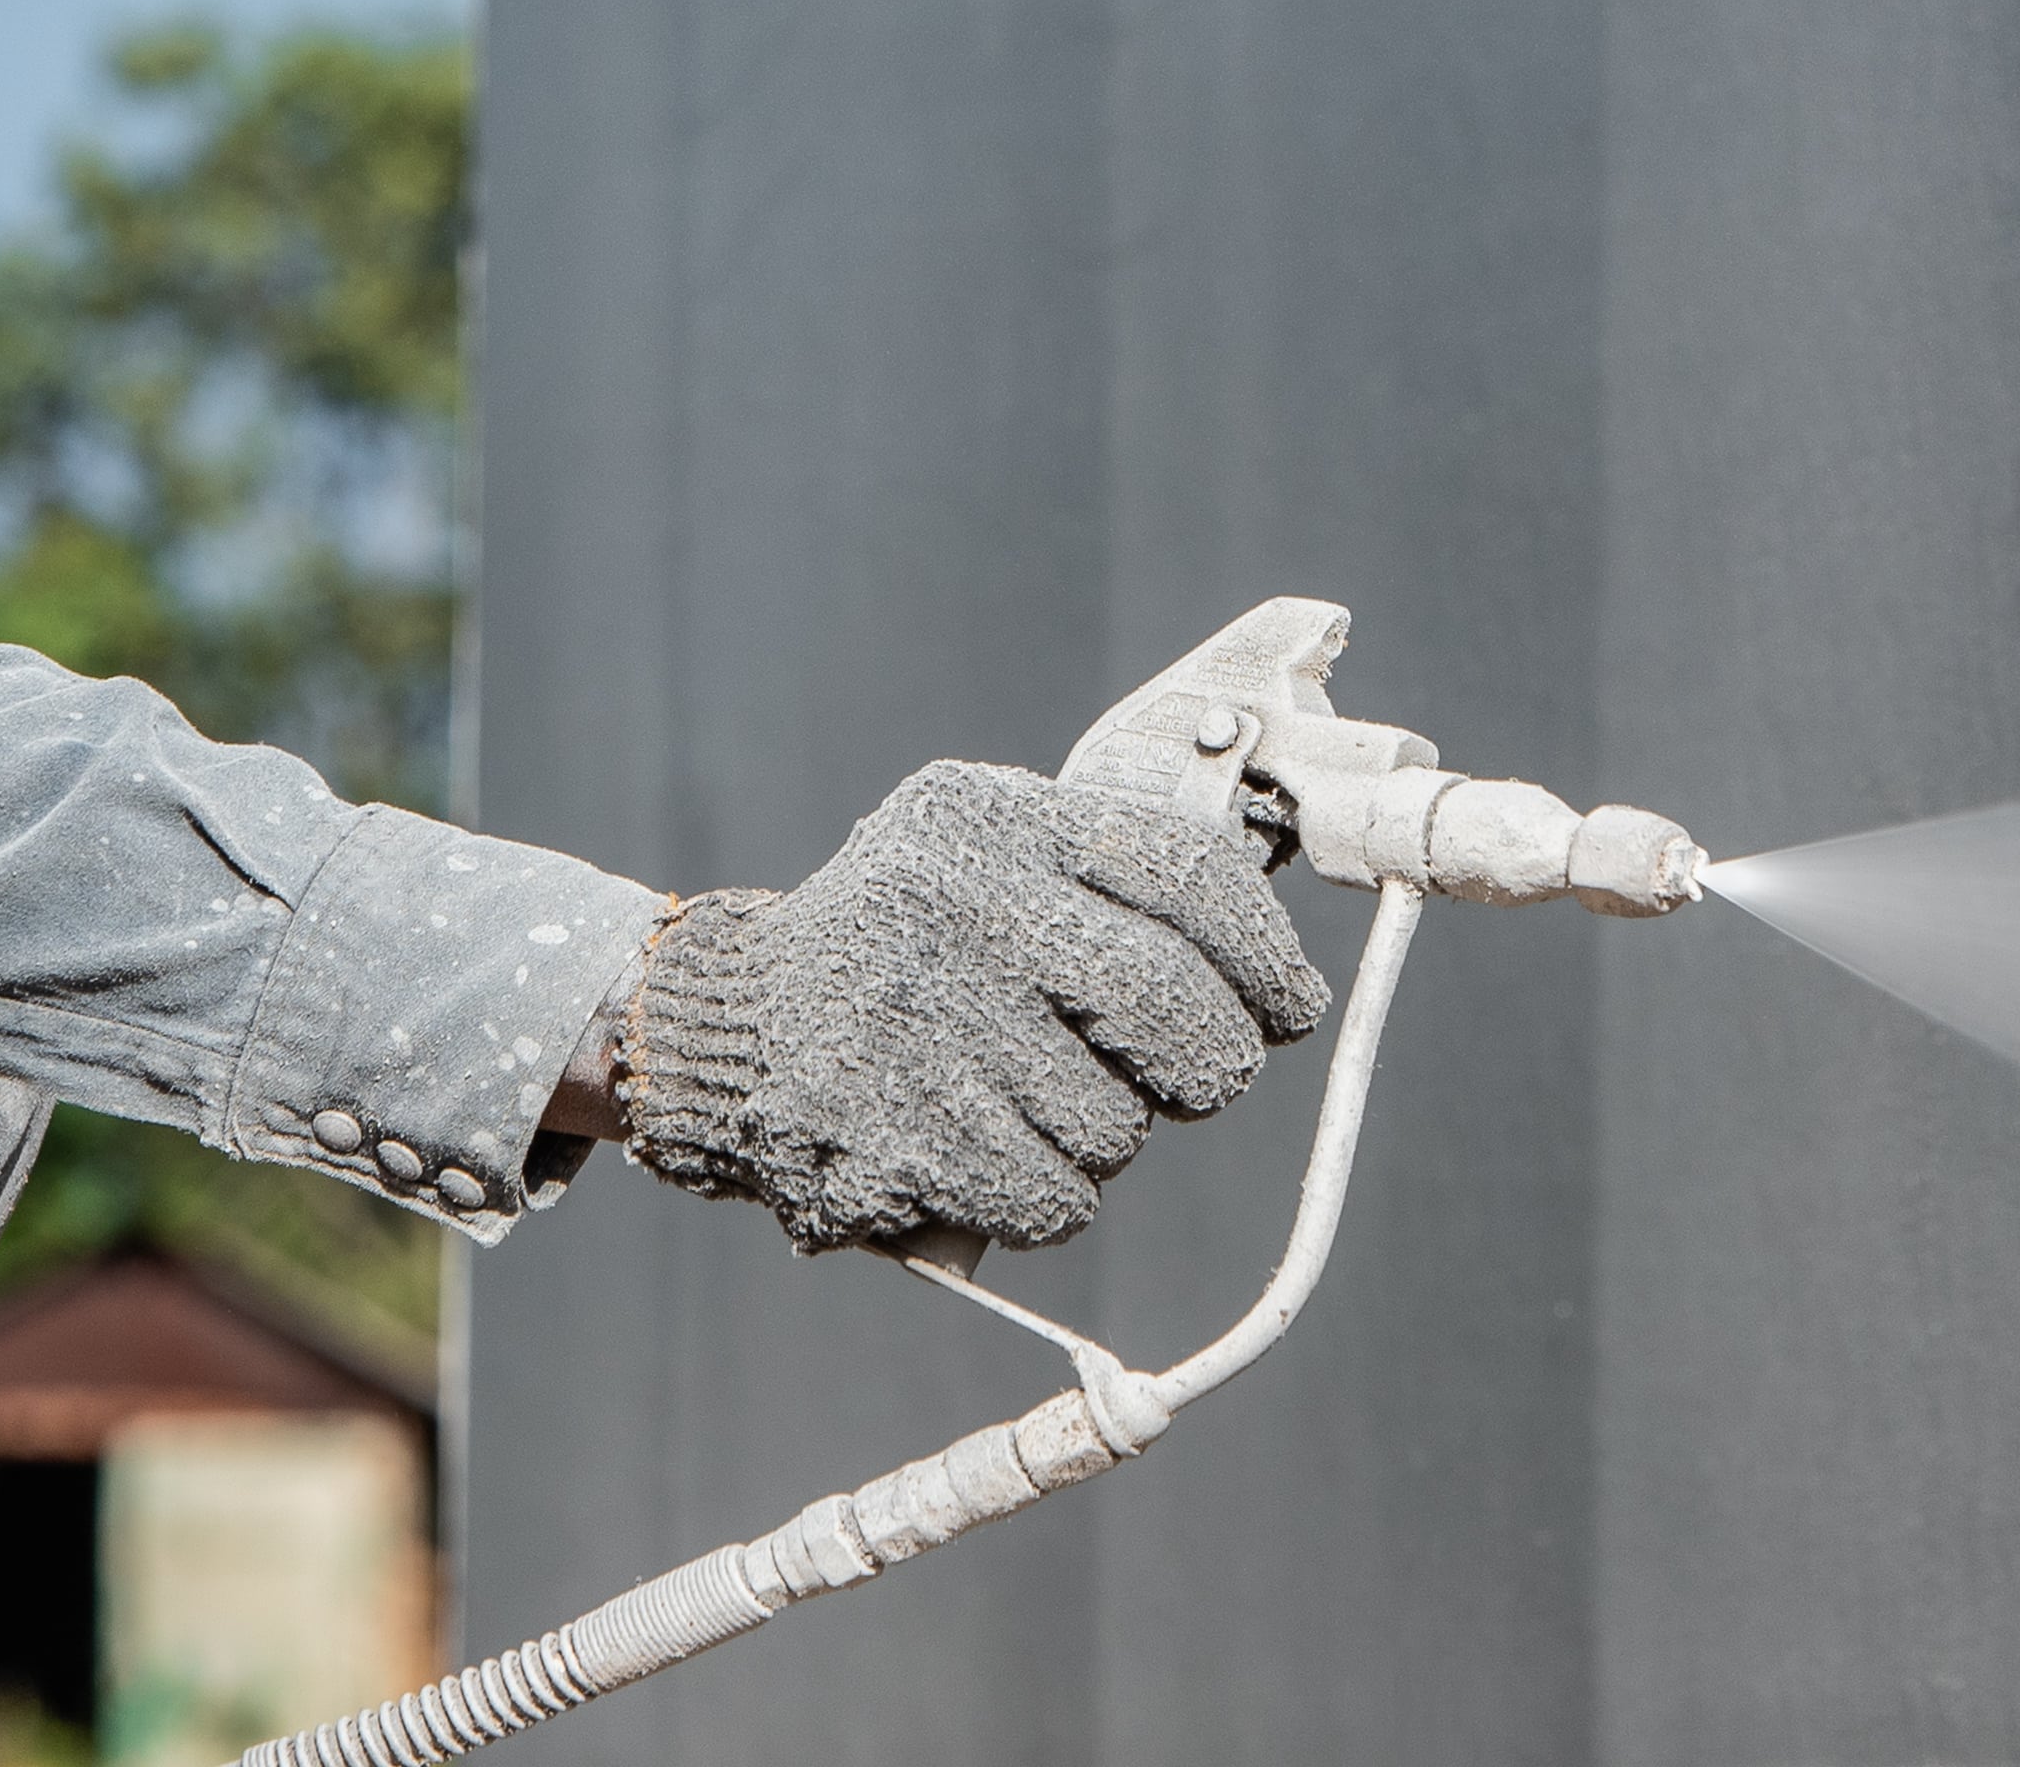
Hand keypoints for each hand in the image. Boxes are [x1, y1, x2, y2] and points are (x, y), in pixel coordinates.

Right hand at [611, 758, 1330, 1252]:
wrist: (728, 1028)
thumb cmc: (907, 941)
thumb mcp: (989, 850)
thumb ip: (1112, 878)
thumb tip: (1273, 955)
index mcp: (995, 821)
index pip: (1186, 874)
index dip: (1265, 956)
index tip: (1291, 1007)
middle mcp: (956, 907)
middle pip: (1171, 1008)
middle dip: (1213, 1063)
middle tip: (1205, 1077)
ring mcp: (921, 1023)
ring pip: (1119, 1122)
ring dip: (1111, 1132)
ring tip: (1040, 1097)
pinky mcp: (895, 1136)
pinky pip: (1054, 1198)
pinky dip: (1051, 1193)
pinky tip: (998, 1151)